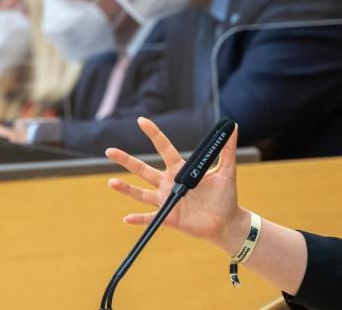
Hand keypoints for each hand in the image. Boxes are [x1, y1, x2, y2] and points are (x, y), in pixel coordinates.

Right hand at [106, 117, 243, 244]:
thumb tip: (233, 126)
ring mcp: (167, 200)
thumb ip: (227, 150)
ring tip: (111, 182)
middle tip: (109, 150)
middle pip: (144, 169)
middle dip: (127, 160)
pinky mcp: (169, 217)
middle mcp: (169, 183)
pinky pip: (150, 218)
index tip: (141, 120)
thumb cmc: (226, 196)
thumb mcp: (227, 171)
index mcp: (181, 170)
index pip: (164, 148)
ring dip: (126, 189)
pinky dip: (139, 219)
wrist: (227, 222)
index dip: (154, 134)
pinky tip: (126, 218)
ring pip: (141, 193)